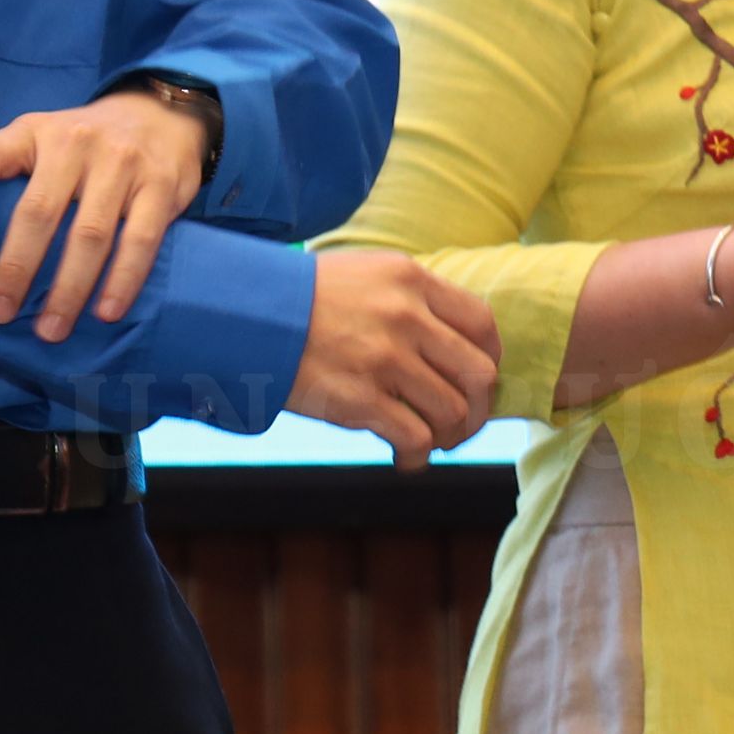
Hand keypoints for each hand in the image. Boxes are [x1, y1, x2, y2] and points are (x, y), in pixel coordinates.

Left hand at [0, 86, 212, 342]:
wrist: (163, 113)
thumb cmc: (86, 142)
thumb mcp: (43, 138)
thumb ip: (12, 172)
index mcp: (34, 132)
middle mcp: (75, 143)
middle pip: (39, 211)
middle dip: (16, 268)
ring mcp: (121, 164)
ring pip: (90, 235)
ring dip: (68, 289)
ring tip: (50, 330)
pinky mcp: (160, 187)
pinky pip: (140, 241)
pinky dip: (122, 280)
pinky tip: (106, 312)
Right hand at [292, 249, 503, 466]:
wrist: (243, 315)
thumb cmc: (301, 299)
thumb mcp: (365, 275)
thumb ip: (410, 299)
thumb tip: (449, 340)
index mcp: (411, 280)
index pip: (482, 324)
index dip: (490, 358)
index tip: (477, 379)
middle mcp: (406, 317)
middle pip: (479, 374)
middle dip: (478, 408)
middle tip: (460, 422)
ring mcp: (385, 359)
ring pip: (453, 411)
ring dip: (449, 436)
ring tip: (430, 442)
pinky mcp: (360, 400)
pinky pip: (415, 439)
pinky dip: (417, 457)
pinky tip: (404, 458)